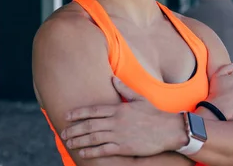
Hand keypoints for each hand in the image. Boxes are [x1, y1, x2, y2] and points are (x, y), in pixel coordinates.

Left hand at [60, 77, 186, 158]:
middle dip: (74, 129)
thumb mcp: (139, 98)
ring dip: (79, 141)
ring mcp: (120, 135)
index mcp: (119, 109)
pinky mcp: (124, 147)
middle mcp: (116, 121)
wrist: (169, 130)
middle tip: (63, 132)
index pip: (94, 110)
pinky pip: (104, 150)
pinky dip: (92, 152)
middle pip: (90, 125)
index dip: (78, 113)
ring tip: (69, 143)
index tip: (67, 116)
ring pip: (94, 138)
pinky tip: (83, 153)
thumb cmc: (154, 113)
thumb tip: (112, 78)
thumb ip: (124, 89)